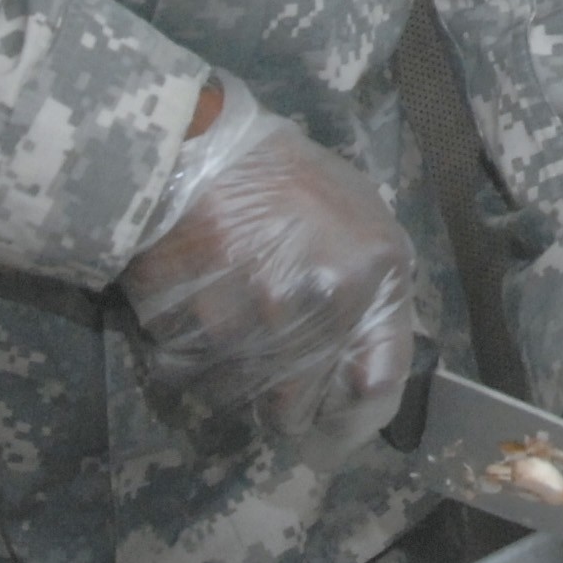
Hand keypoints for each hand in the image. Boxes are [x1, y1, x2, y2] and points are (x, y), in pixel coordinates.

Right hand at [121, 81, 418, 446]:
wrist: (193, 150)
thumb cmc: (286, 179)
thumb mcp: (362, 218)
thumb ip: (377, 293)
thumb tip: (371, 365)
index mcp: (369, 277)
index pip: (376, 387)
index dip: (355, 412)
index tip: (336, 411)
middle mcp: (313, 309)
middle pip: (297, 412)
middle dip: (286, 404)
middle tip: (271, 375)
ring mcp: (245, 325)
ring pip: (240, 402)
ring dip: (237, 383)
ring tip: (231, 334)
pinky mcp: (185, 333)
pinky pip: (193, 380)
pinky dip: (195, 365)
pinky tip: (198, 322)